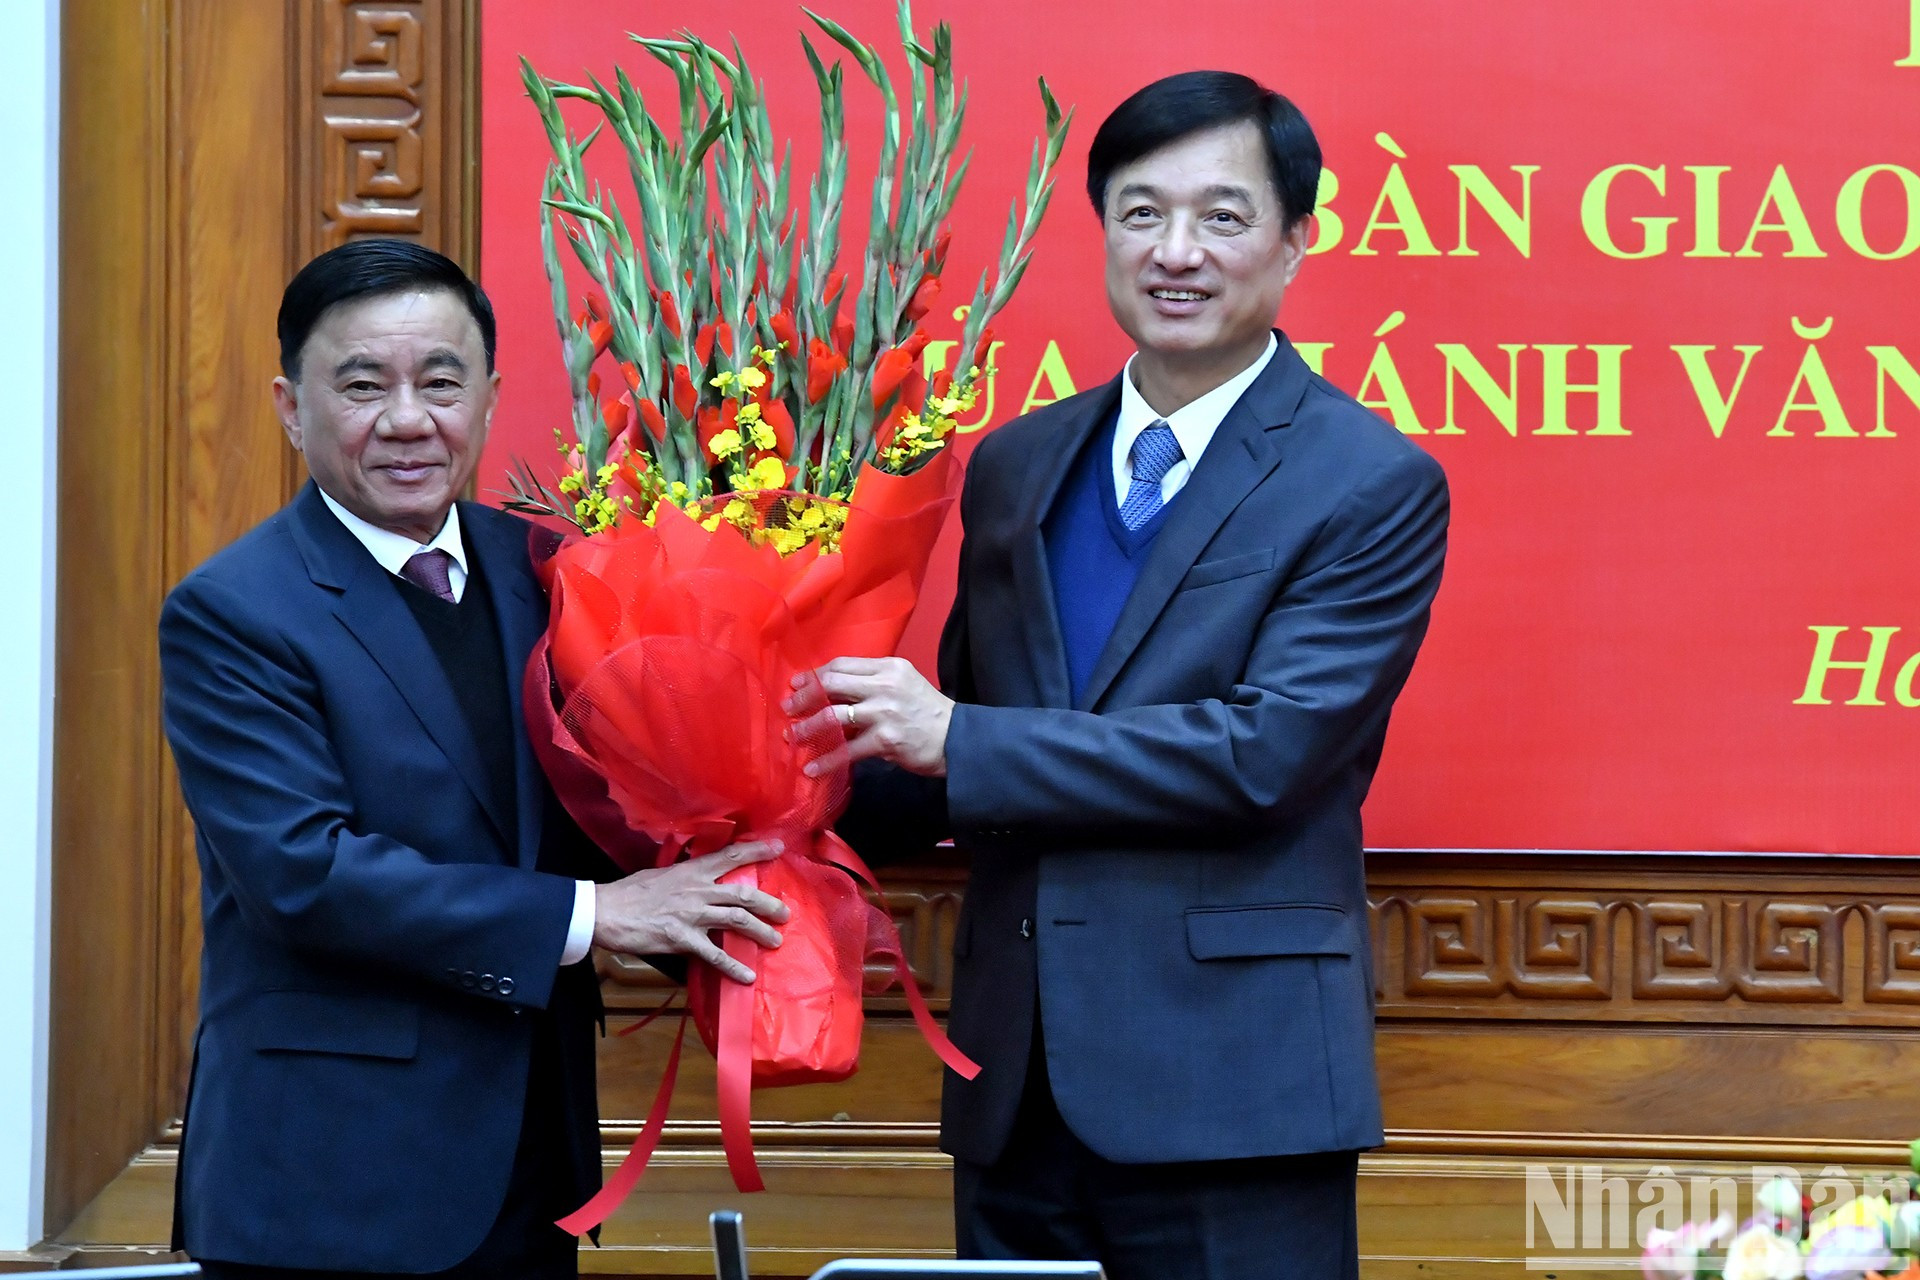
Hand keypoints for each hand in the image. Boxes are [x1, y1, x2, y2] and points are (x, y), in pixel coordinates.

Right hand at [592, 839, 789, 982]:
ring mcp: (692, 915)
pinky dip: (733, 966)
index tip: (778, 849)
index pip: (731, 856)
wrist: (606, 911)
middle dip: (769, 904)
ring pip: (737, 921)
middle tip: (785, 914)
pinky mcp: (683, 939)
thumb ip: (685, 874)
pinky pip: (715, 955)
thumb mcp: (662, 873)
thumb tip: (701, 874)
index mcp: (692, 871)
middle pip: (744, 894)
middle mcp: (698, 890)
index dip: (757, 851)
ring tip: (775, 941)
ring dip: (760, 931)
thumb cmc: (631, 891)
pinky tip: (747, 976)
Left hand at [786, 656, 953, 777]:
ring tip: (793, 737)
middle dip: (805, 697)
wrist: (957, 739)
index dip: (814, 675)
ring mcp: (884, 713)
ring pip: (834, 716)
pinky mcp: (885, 740)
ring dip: (808, 728)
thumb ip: (872, 685)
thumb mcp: (903, 685)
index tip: (797, 684)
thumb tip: (832, 695)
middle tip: (788, 709)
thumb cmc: (927, 712)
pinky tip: (812, 768)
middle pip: (833, 684)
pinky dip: (826, 760)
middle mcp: (884, 685)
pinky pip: (847, 750)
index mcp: (887, 667)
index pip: (842, 665)